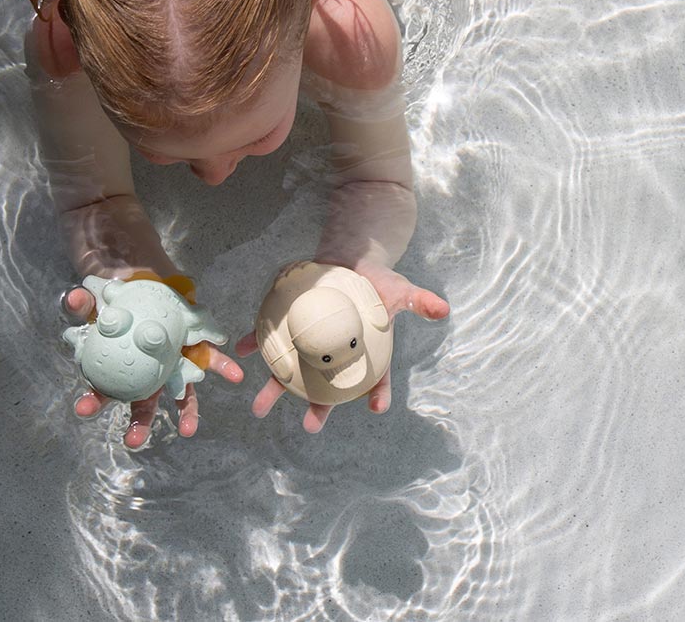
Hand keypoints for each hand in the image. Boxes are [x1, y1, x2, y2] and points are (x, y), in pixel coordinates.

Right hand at [62, 285, 242, 447]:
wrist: (148, 276)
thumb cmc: (120, 296)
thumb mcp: (99, 299)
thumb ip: (85, 303)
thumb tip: (71, 299)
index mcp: (121, 365)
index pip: (104, 387)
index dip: (93, 400)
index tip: (82, 409)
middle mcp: (148, 370)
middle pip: (142, 401)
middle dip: (139, 424)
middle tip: (133, 441)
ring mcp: (172, 362)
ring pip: (179, 392)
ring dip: (185, 412)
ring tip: (188, 431)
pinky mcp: (195, 347)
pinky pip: (211, 360)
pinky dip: (224, 367)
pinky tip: (235, 376)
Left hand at [234, 263, 447, 432]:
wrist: (350, 258)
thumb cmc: (377, 280)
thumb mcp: (400, 289)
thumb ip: (420, 301)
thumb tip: (444, 309)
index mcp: (364, 353)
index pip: (374, 379)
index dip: (377, 394)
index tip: (375, 408)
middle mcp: (334, 354)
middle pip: (327, 386)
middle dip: (319, 408)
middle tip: (311, 425)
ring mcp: (309, 341)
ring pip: (291, 370)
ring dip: (275, 389)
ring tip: (260, 408)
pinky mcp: (290, 324)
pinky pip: (269, 338)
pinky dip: (253, 344)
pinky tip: (240, 351)